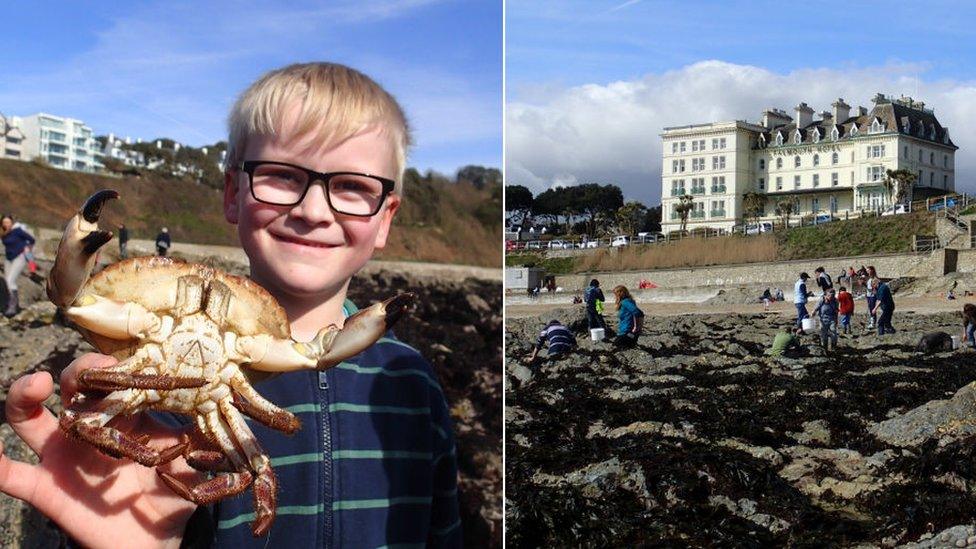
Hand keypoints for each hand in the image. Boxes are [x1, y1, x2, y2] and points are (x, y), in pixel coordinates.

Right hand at [0, 353, 198, 547]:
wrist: (155, 539)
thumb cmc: (174, 493)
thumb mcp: (195, 463)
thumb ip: (208, 440)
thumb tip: (231, 415)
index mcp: (123, 415)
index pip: (114, 380)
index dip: (116, 367)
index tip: (127, 361)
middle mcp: (87, 427)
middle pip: (69, 387)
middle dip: (77, 371)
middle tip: (92, 369)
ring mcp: (62, 455)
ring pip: (30, 418)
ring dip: (24, 397)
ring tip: (32, 386)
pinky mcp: (47, 488)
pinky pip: (13, 476)